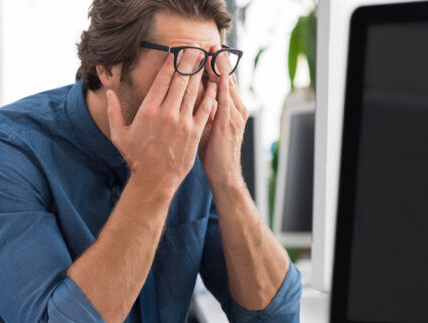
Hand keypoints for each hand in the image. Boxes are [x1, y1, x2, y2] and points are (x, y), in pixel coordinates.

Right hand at [107, 52, 217, 193]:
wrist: (154, 179)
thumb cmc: (136, 157)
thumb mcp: (119, 134)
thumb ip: (114, 111)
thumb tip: (109, 93)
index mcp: (148, 110)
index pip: (162, 80)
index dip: (171, 64)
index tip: (176, 53)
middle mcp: (166, 113)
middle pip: (180, 80)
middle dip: (188, 62)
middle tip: (194, 49)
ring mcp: (182, 122)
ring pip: (193, 91)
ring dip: (200, 74)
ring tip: (204, 61)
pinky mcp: (194, 132)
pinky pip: (205, 108)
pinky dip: (210, 95)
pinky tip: (214, 85)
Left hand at [199, 45, 248, 189]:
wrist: (224, 175)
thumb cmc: (214, 154)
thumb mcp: (209, 128)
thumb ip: (205, 111)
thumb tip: (192, 97)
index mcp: (231, 109)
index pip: (222, 81)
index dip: (215, 65)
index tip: (205, 51)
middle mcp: (235, 108)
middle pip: (226, 78)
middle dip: (218, 61)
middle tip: (208, 43)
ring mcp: (234, 115)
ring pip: (226, 86)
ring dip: (219, 68)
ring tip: (212, 51)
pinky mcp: (228, 124)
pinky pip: (224, 100)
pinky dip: (220, 86)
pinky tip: (215, 74)